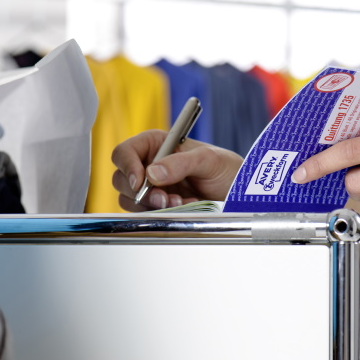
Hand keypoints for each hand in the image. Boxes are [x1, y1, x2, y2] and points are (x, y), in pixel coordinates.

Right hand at [112, 130, 243, 210]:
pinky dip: (160, 215)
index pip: (124, 152)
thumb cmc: (225, 168)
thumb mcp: (208, 160)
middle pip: (121, 179)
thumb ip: (181, 163)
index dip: (127, 166)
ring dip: (151, 206)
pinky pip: (145, 214)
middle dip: (141, 193)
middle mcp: (148, 165)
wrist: (238, 192)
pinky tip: (182, 208)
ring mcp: (151, 188)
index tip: (139, 182)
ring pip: (129, 200)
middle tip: (164, 199)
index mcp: (155, 145)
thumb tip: (153, 173)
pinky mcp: (157, 206)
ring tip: (180, 203)